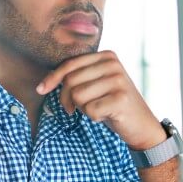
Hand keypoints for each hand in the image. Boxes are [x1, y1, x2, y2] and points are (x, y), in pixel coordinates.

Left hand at [36, 51, 165, 150]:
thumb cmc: (113, 105)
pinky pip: (89, 110)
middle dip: (67, 98)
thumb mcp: (96, 85)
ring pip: (78, 96)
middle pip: (71, 80)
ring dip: (83, 109)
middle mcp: (113, 64)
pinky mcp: (120, 99)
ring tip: (98, 109)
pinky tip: (107, 116)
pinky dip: (94, 117)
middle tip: (74, 109)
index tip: (40, 89)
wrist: (142, 125)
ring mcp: (118, 80)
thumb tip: (43, 83)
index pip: (70, 64)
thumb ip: (78, 76)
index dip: (52, 78)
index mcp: (107, 56)